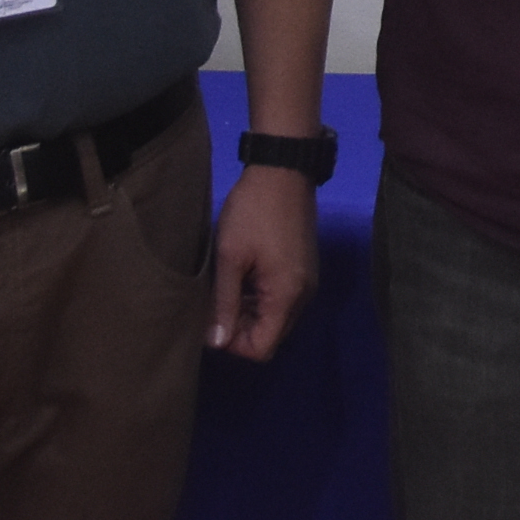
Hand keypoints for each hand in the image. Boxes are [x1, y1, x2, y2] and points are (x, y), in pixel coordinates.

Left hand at [209, 166, 322, 359]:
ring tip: (226, 292)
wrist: (283, 170)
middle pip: (272, 337)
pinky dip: (262, 300)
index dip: (235, 346)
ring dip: (251, 314)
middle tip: (216, 308)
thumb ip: (225, 304)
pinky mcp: (305, 268)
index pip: (263, 349)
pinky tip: (243, 279)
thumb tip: (217, 343)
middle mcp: (303, 296)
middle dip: (242, 331)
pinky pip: (283, 300)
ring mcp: (307, 282)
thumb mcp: (230, 258)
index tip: (212, 325)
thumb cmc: (253, 213)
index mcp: (287, 297)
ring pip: (277, 319)